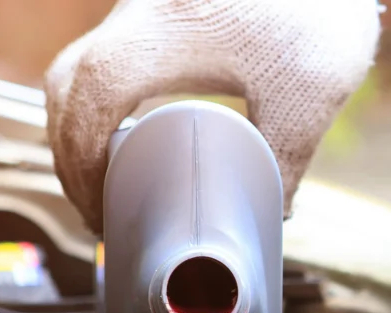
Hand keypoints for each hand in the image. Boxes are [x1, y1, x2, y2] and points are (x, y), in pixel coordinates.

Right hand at [45, 0, 380, 231]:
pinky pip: (112, 50)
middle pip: (68, 81)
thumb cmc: (322, 13)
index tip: (100, 209)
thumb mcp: (308, 98)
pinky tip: (134, 129)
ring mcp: (150, 2)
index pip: (89, 98)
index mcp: (164, 34)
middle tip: (97, 205)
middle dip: (69, 149)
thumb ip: (285, 160)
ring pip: (84, 62)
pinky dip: (104, 95)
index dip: (80, 162)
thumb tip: (273, 212)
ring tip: (109, 178)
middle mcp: (143, 10)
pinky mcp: (168, 4)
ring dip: (82, 121)